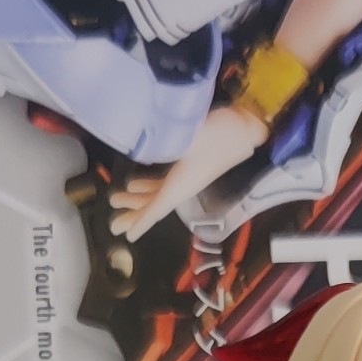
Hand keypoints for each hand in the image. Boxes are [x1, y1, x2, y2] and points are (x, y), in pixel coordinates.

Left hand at [109, 107, 265, 243]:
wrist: (248, 126)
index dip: (143, 221)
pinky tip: (135, 183)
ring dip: (138, 198)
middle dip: (134, 212)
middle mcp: (184, 184)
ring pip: (158, 193)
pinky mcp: (188, 166)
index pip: (159, 207)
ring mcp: (186, 176)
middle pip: (155, 205)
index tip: (127, 234)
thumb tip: (147, 141)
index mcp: (184, 183)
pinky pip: (164, 182)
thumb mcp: (191, 135)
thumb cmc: (222, 130)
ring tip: (117, 198)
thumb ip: (168, 140)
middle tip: (113, 223)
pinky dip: (148, 186)